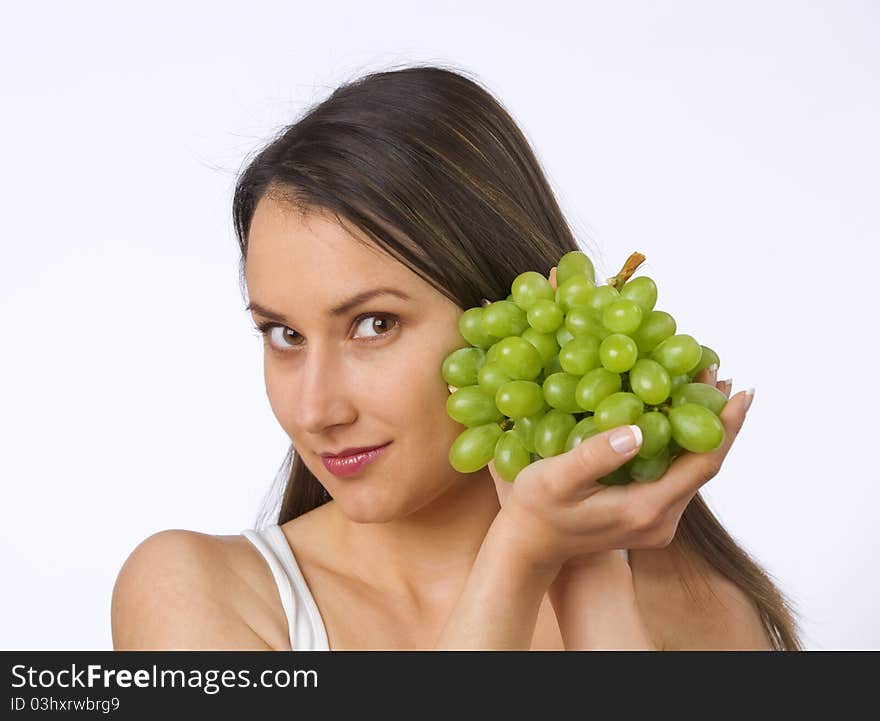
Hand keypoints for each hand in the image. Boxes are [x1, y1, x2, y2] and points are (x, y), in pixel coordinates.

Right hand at [488, 265, 751, 573]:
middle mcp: (661, 521)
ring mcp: (657, 522)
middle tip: (718, 373)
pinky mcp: (648, 517)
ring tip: (703, 386)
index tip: (742, 391)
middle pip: (705, 464)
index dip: (725, 426)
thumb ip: (595, 456)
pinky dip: (682, 443)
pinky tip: (675, 416)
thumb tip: (639, 429)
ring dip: (701, 429)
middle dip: (718, 419)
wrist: (529, 546)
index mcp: (645, 509)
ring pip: (692, 470)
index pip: (703, 464)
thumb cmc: (535, 508)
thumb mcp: (555, 478)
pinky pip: (677, 475)